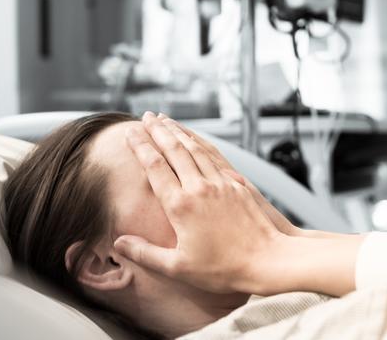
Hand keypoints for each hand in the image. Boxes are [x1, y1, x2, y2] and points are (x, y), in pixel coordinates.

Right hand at [114, 113, 286, 293]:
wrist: (267, 260)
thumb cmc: (222, 269)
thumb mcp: (178, 268)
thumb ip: (145, 253)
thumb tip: (119, 243)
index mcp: (180, 205)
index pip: (154, 167)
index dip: (140, 147)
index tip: (129, 133)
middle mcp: (199, 187)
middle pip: (174, 150)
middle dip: (157, 131)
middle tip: (145, 117)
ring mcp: (221, 183)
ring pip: (195, 149)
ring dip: (178, 132)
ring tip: (166, 120)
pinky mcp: (237, 184)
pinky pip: (215, 156)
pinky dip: (201, 143)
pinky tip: (196, 139)